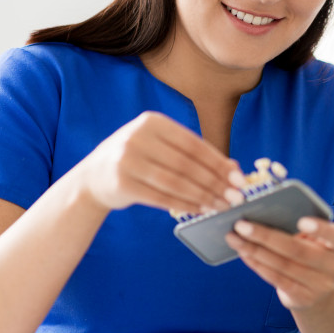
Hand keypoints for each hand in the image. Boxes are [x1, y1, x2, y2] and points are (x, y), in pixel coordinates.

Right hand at [73, 111, 244, 214]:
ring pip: (175, 182)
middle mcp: (137, 137)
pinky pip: (161, 198)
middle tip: (236, 197)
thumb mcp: (162, 148)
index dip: (219, 162)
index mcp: (152, 122)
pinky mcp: (121, 184)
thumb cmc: (138, 160)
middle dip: (215, 183)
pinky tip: (200, 210)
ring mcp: (127, 160)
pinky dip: (185, 205)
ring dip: (203, 196)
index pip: (194, 143)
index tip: (239, 179)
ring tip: (221, 206)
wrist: (93, 178)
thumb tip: (234, 169)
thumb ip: (195, 154)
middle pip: (186, 164)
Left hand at [225, 217, 333, 309]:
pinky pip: (276, 279)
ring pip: (282, 265)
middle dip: (266, 236)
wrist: (321, 287)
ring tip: (234, 238)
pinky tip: (244, 253)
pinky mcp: (304, 298)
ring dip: (254, 250)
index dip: (320, 229)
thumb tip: (264, 216)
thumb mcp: (318, 238)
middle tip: (241, 224)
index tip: (300, 221)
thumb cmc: (315, 250)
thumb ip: (302, 228)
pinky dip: (257, 264)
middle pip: (297, 250)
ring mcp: (320, 285)